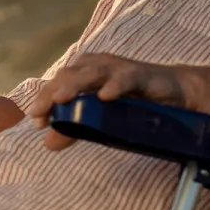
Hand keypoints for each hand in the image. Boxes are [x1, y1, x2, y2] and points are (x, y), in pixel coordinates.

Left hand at [25, 53, 189, 150]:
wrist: (173, 91)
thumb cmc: (132, 101)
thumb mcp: (100, 117)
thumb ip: (74, 128)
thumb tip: (48, 143)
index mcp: (84, 72)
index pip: (57, 83)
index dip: (44, 99)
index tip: (36, 121)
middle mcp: (97, 66)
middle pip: (68, 75)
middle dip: (52, 94)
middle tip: (40, 112)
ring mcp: (118, 68)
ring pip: (91, 73)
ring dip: (75, 85)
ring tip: (61, 99)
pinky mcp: (140, 74)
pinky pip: (125, 78)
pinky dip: (114, 85)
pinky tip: (105, 96)